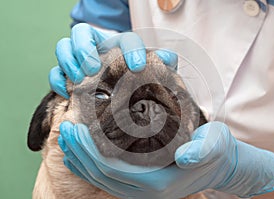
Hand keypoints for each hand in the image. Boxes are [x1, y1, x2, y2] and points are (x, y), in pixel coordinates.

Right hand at [49, 23, 177, 98]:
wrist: (116, 93)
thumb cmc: (132, 80)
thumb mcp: (148, 73)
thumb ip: (160, 64)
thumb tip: (169, 58)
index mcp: (120, 45)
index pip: (125, 39)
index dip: (132, 50)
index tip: (138, 67)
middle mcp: (96, 47)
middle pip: (82, 32)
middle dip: (85, 49)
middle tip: (94, 69)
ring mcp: (78, 59)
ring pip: (63, 46)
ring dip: (68, 61)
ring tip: (79, 79)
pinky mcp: (66, 74)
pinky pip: (54, 72)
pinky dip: (57, 80)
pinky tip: (67, 92)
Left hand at [58, 121, 273, 197]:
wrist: (219, 164)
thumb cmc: (215, 150)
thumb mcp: (214, 145)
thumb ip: (201, 150)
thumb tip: (185, 155)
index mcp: (160, 182)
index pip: (114, 169)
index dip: (90, 151)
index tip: (76, 129)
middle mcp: (147, 190)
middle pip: (101, 175)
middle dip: (80, 153)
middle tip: (65, 130)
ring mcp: (142, 189)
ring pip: (101, 179)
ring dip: (81, 159)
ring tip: (67, 139)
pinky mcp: (141, 182)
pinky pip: (109, 178)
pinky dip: (91, 165)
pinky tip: (82, 153)